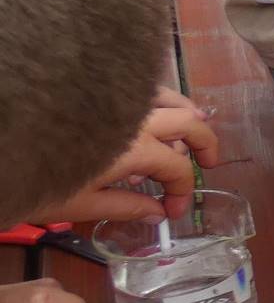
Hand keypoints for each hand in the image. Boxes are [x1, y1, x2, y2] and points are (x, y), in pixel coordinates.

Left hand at [25, 105, 219, 224]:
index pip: (177, 168)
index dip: (182, 192)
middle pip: (188, 123)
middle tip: (210, 163)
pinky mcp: (99, 95)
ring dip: (187, 114)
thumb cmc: (34, 181)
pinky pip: (141, 90)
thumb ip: (125, 206)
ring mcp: (117, 102)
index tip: (172, 212)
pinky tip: (152, 111)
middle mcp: (133, 119)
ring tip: (193, 124)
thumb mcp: (79, 205)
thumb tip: (157, 212)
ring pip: (168, 97)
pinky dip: (158, 99)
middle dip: (205, 144)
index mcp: (133, 149)